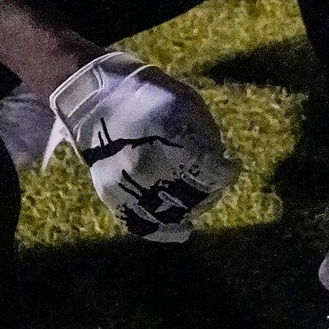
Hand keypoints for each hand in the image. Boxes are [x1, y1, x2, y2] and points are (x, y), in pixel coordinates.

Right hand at [48, 52, 237, 241]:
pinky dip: (164, 231)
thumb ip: (204, 135)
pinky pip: (140, 224)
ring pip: (170, 214)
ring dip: (192, 209)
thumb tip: (219, 164)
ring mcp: (126, 183)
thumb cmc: (149, 97)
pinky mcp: (111, 194)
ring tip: (199, 198)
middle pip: (192, 196)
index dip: (226, 173)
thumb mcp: (185, 103)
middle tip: (214, 182)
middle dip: (210, 191)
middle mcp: (145, 164)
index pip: (210, 172)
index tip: (231, 167)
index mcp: (168, 137)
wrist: (96, 98)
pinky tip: (182, 230)